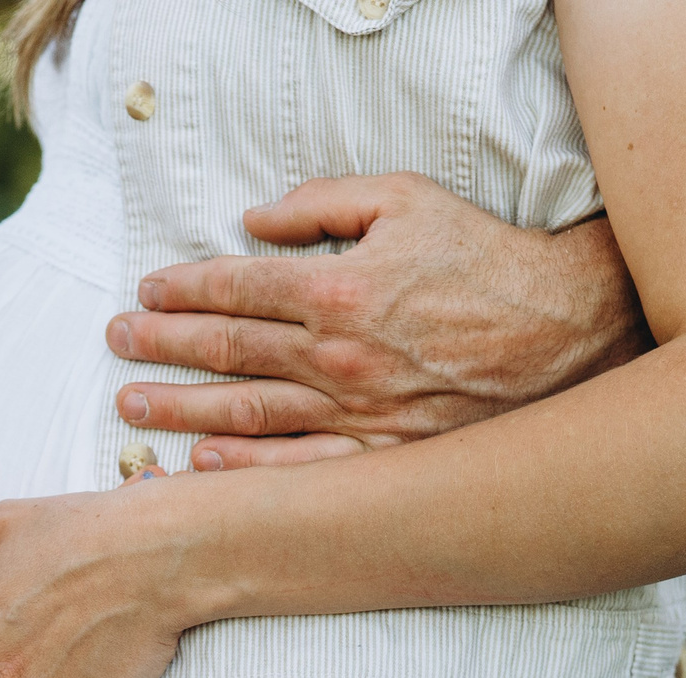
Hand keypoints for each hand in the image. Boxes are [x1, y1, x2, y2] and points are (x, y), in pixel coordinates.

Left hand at [107, 173, 649, 469]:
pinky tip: (200, 465)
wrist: (568, 331)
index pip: (236, 288)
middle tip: (117, 343)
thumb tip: (253, 219)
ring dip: (180, 410)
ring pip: (246, 415)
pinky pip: (298, 469)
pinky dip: (244, 470)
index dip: (182, 289)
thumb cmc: (486, 258)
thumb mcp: (406, 200)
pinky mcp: (383, 456)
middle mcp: (338, 356)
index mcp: (338, 288)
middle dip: (162, 346)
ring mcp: (358, 413)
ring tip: (131, 405)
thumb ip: (322, 204)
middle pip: (227, 351)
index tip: (146, 291)